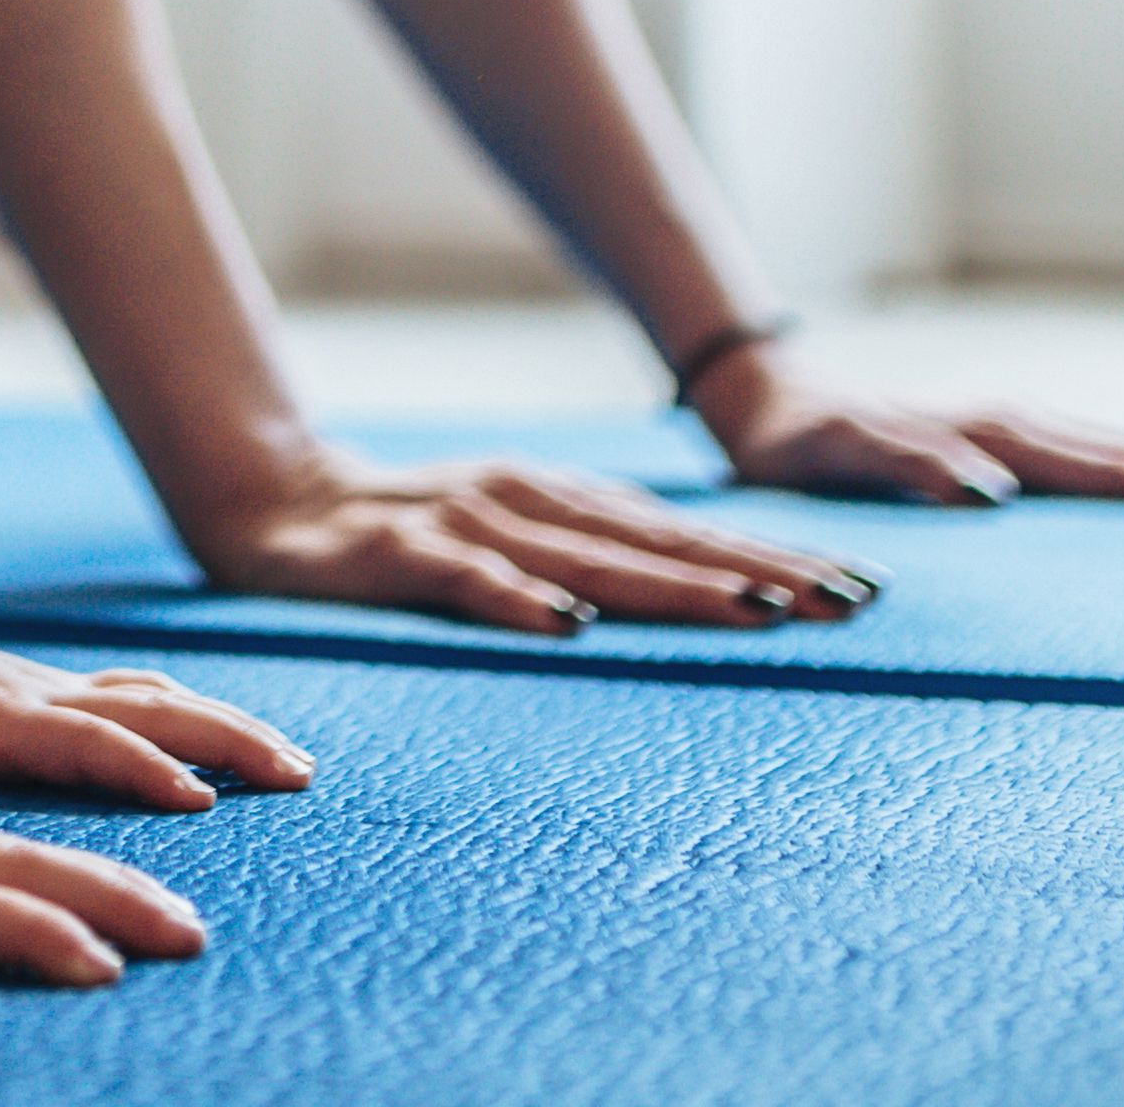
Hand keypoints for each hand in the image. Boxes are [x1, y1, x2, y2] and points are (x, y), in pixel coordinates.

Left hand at [0, 623, 310, 812]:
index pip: (79, 740)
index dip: (136, 765)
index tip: (196, 795)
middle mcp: (40, 695)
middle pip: (144, 708)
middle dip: (220, 737)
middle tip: (292, 774)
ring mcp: (61, 689)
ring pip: (158, 696)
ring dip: (228, 724)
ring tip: (296, 765)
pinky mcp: (69, 692)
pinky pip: (144, 694)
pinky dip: (198, 712)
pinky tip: (241, 739)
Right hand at [195, 447, 883, 631]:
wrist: (264, 498)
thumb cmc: (401, 535)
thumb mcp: (508, 538)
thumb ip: (588, 561)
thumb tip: (699, 595)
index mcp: (559, 499)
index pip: (683, 532)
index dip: (771, 555)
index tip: (860, 588)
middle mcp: (526, 500)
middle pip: (657, 543)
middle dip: (757, 570)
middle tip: (847, 602)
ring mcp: (464, 523)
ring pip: (585, 560)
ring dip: (672, 586)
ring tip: (754, 611)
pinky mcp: (397, 554)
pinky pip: (464, 581)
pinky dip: (517, 600)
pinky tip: (567, 624)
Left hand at [688, 344, 1123, 508]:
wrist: (762, 406)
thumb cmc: (797, 444)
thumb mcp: (838, 457)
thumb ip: (906, 465)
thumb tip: (992, 493)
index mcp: (997, 437)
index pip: (1116, 468)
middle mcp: (1019, 431)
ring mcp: (1017, 436)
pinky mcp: (1004, 448)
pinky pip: (1097, 463)